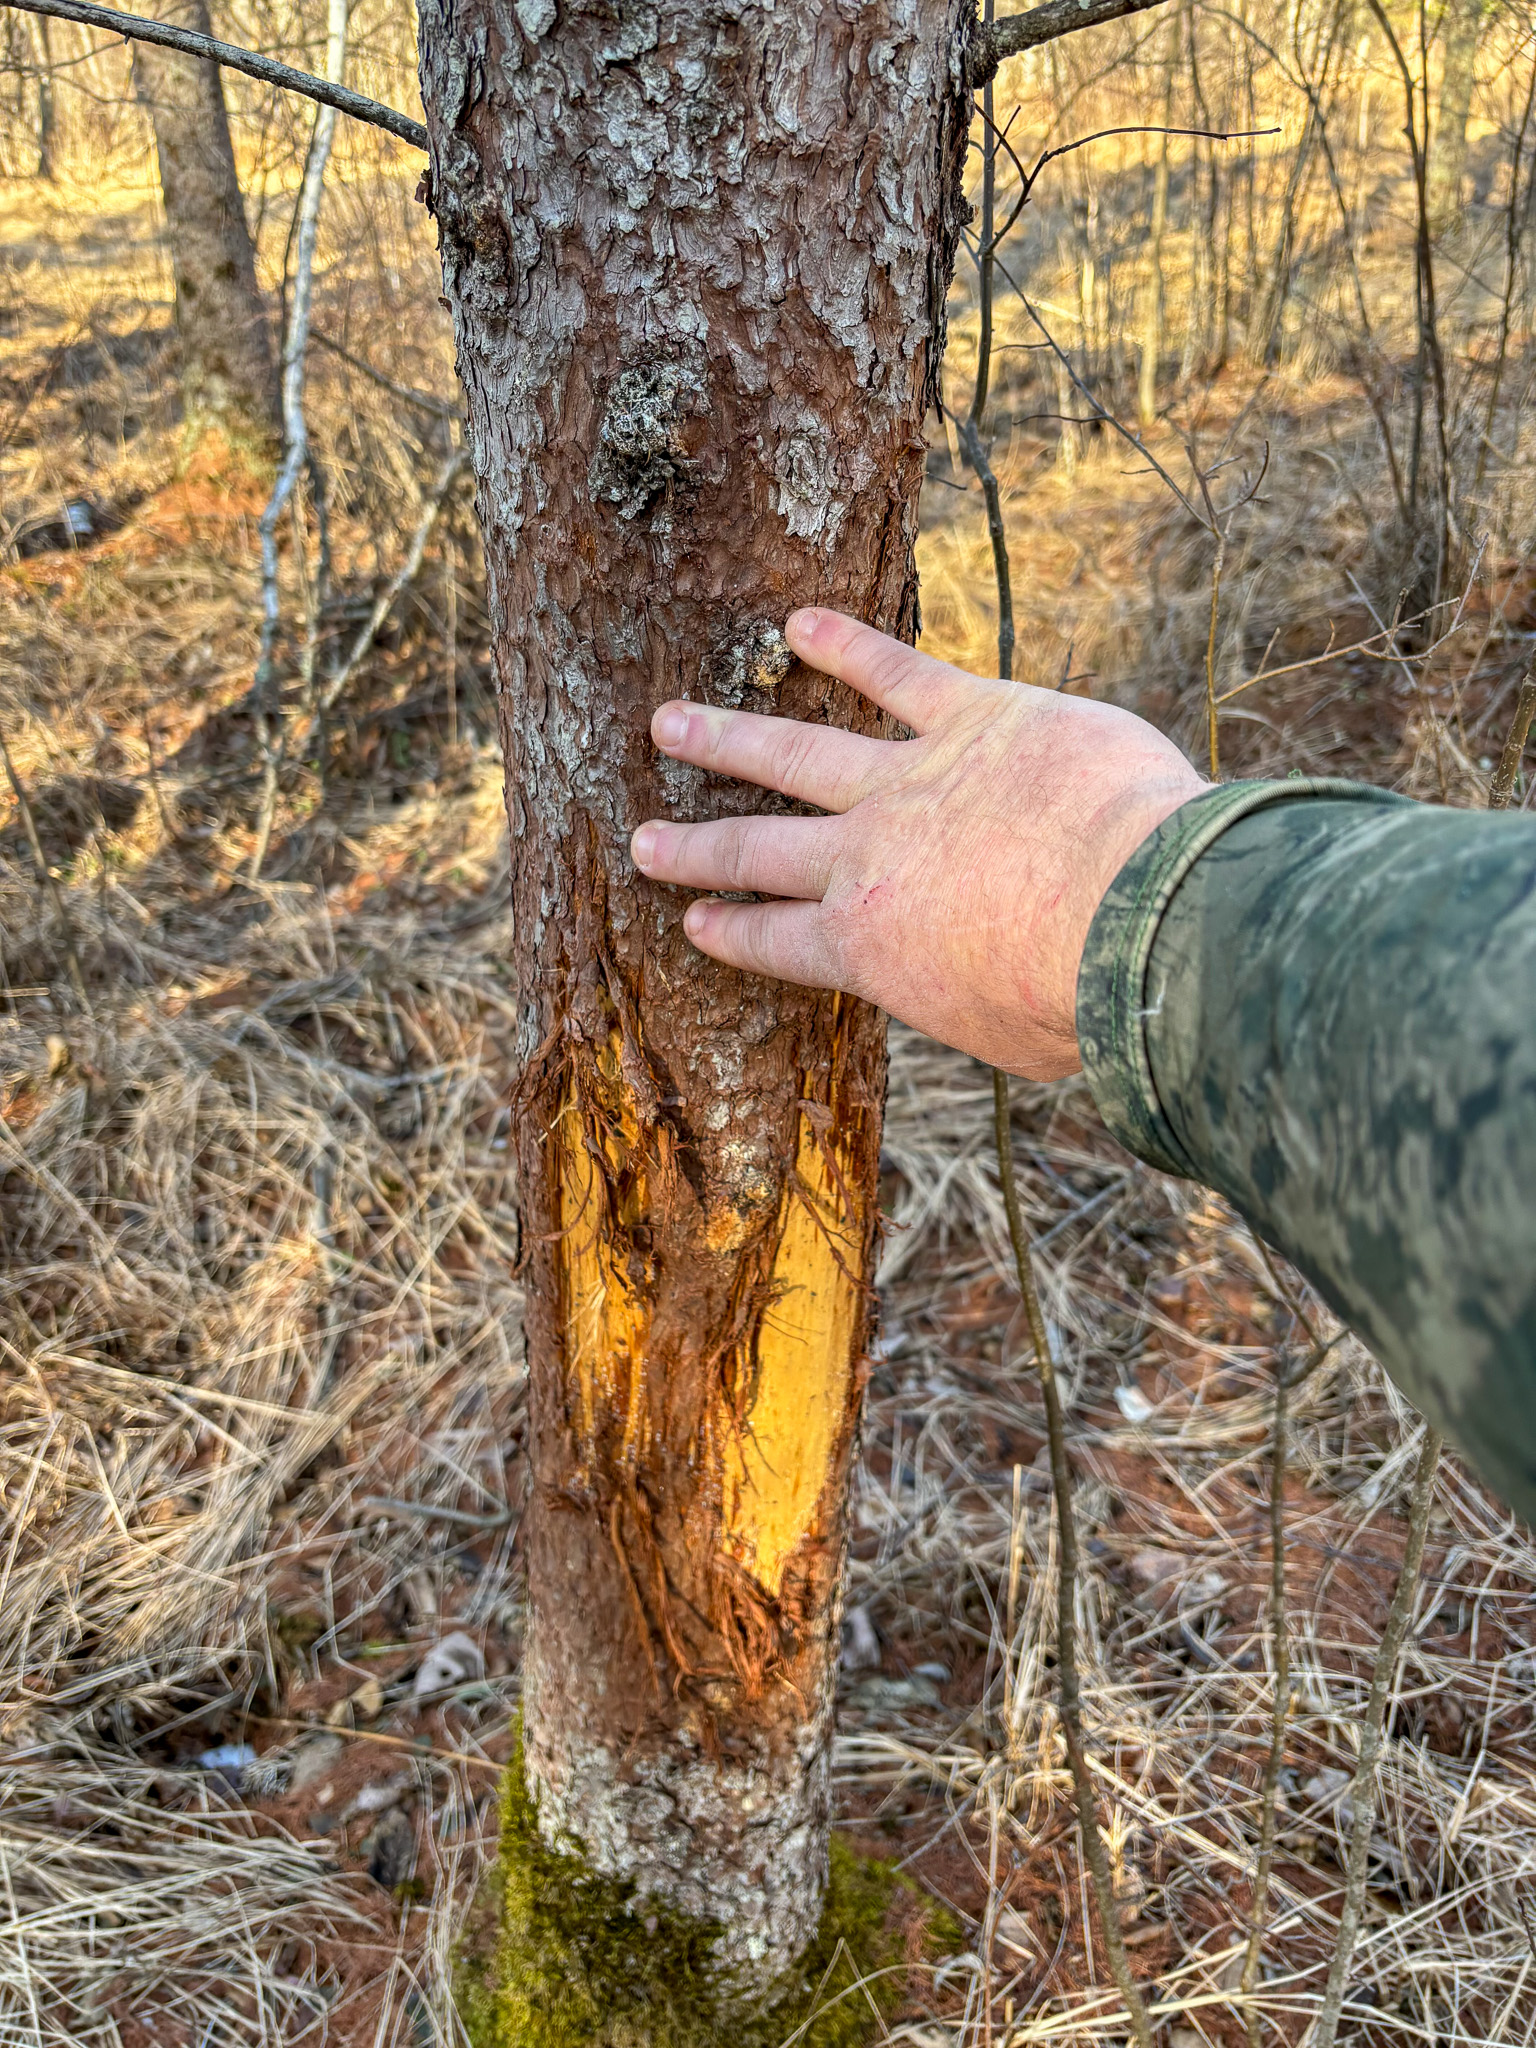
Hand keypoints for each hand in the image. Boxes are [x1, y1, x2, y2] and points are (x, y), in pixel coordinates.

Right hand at [630, 609, 1203, 1078]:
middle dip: (694, 848)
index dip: (729, 930)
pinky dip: (846, 645)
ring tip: (669, 722)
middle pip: (756, 850)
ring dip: (726, 737)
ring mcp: (911, 783)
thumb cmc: (1083, 999)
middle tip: (641, 839)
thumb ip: (963, 998)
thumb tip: (971, 985)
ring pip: (793, 755)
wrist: (1137, 918)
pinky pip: (896, 674)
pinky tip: (799, 623)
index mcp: (868, 948)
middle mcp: (866, 861)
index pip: (775, 940)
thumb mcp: (1005, 1037)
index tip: (693, 919)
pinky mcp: (974, 717)